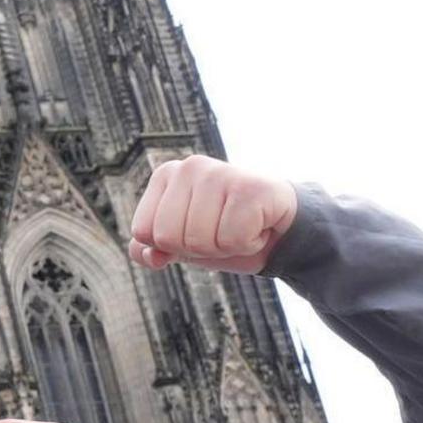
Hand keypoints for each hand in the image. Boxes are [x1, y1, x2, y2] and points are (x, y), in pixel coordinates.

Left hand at [127, 153, 298, 274]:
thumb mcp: (179, 243)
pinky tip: (257, 225)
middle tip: (221, 231)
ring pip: (200, 241)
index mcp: (165, 175)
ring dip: (224, 247)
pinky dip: (247, 244)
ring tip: (239, 227)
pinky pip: (233, 240)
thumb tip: (150, 256)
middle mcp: (190, 167)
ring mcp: (220, 173)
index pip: (143, 232)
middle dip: (197, 248)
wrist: (279, 228)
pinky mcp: (251, 187)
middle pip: (169, 238)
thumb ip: (150, 249)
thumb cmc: (223, 230)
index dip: (171, 246)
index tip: (195, 231)